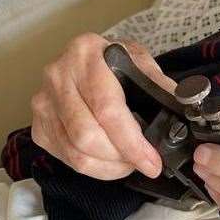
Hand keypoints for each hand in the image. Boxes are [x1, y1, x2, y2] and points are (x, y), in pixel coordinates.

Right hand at [30, 33, 170, 179]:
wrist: (84, 56)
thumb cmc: (114, 60)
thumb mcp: (139, 60)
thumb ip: (158, 83)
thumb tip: (181, 109)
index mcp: (87, 52)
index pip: (108, 108)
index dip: (132, 142)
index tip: (151, 161)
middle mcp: (58, 74)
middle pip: (87, 136)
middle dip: (119, 158)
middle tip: (140, 162)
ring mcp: (43, 100)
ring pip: (74, 153)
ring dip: (106, 167)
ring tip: (126, 162)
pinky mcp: (38, 123)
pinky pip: (64, 158)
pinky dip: (90, 167)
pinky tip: (107, 159)